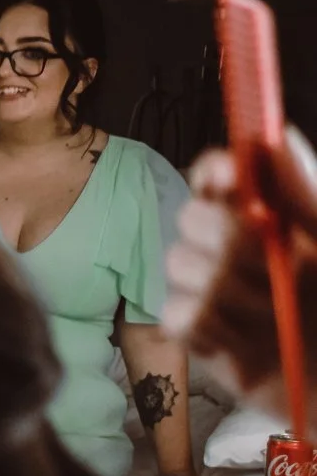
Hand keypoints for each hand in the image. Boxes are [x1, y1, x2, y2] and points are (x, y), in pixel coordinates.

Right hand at [165, 130, 316, 413]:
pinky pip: (175, 314)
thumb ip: (301, 190)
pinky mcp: (199, 336)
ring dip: (226, 290)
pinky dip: (205, 325)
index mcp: (270, 220)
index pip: (220, 177)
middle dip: (228, 241)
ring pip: (177, 264)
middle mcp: (233, 250)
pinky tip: (241, 341)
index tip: (225, 180)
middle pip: (190, 217)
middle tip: (274, 268)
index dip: (215, 172)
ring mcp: (212, 292)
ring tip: (271, 316)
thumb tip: (273, 134)